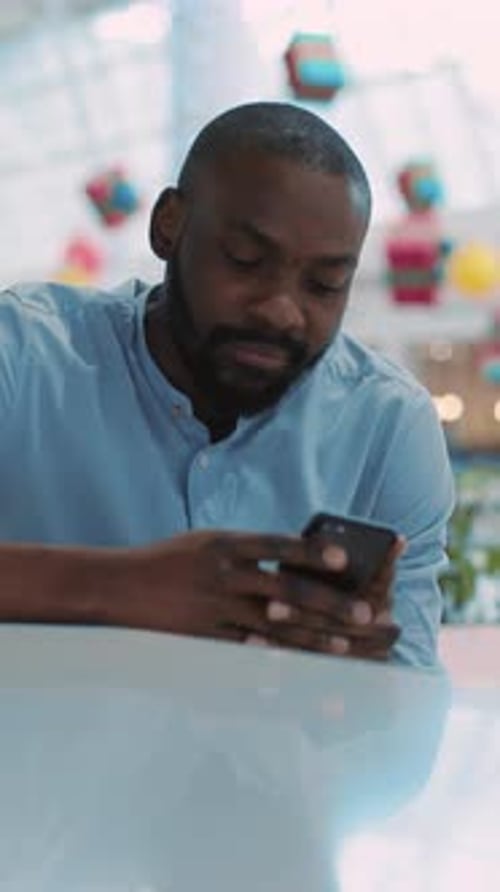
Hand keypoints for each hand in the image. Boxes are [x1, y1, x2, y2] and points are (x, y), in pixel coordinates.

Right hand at [111, 530, 402, 660]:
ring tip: (345, 649)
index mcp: (225, 544)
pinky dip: (276, 662)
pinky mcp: (205, 637)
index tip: (346, 557)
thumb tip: (292, 560)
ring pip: (274, 626)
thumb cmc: (169, 561)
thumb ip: (246, 550)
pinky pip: (246, 652)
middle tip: (365, 615)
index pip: (277, 545)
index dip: (313, 552)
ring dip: (313, 638)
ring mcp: (214, 608)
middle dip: (329, 604)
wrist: (120, 586)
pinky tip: (301, 671)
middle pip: (286, 590)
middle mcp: (223, 575)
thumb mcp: (207, 542)